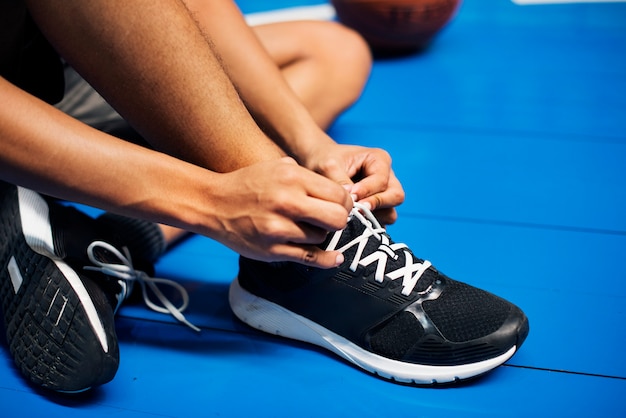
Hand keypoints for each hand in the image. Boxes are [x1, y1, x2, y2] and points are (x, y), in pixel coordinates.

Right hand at [207, 157, 351, 267]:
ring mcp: (278, 229)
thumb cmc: (249, 184)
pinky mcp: (272, 250)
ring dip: (319, 234)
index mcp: (292, 178)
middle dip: (339, 220)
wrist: (213, 204)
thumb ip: (309, 177)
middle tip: (331, 219)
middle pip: (337, 218)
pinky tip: (336, 258)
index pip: (339, 194)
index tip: (339, 205)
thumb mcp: (278, 167)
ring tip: (304, 227)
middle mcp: (287, 202)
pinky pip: (310, 258)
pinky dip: (327, 260)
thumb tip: (345, 192)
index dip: (345, 202)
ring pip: (321, 237)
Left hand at [302, 143, 404, 224]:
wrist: (317, 164)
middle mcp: (387, 177)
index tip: (351, 197)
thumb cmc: (325, 160)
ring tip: (352, 215)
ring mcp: (384, 195)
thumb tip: (352, 201)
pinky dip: (368, 225)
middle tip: (357, 209)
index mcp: (379, 160)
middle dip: (376, 205)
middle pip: (396, 197)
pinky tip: (351, 222)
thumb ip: (340, 182)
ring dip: (373, 217)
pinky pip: (380, 223)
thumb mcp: (328, 166)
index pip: (382, 181)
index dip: (367, 191)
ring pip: (390, 213)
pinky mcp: (377, 210)